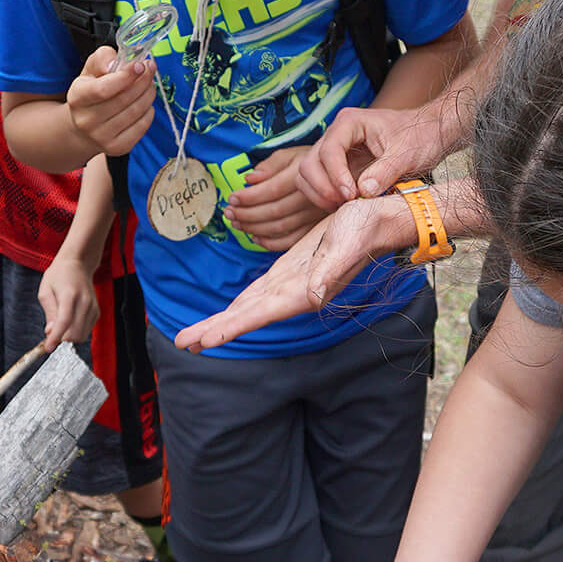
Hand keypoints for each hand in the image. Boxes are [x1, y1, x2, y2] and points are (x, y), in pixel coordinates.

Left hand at [37, 255, 99, 346]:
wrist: (78, 264)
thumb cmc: (59, 275)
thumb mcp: (45, 290)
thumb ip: (49, 312)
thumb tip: (50, 332)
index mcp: (70, 295)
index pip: (64, 321)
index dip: (56, 337)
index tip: (48, 347)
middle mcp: (84, 302)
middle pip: (75, 333)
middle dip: (61, 338)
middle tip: (52, 332)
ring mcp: (93, 307)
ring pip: (82, 335)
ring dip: (69, 336)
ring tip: (60, 325)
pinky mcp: (97, 312)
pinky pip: (86, 331)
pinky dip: (76, 331)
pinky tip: (70, 320)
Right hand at [67, 46, 155, 157]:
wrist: (85, 126)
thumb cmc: (92, 91)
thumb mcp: (91, 69)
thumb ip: (103, 58)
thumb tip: (117, 63)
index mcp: (77, 97)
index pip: (103, 89)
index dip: (126, 76)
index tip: (140, 65)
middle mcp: (86, 120)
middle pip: (124, 99)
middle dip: (143, 81)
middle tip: (150, 69)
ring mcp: (101, 137)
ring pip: (136, 111)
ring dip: (148, 94)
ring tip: (149, 84)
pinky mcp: (116, 148)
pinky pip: (142, 126)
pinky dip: (149, 111)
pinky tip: (145, 103)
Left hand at [173, 194, 411, 351]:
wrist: (380, 217)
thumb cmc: (365, 228)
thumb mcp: (346, 244)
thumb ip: (330, 272)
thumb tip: (311, 297)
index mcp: (303, 291)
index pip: (259, 313)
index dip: (230, 327)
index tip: (203, 341)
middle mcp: (294, 293)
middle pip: (246, 315)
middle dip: (214, 330)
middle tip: (182, 343)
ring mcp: (291, 284)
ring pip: (249, 306)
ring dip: (222, 321)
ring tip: (195, 336)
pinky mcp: (291, 271)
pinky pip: (259, 293)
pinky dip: (240, 305)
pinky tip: (228, 312)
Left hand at [224, 146, 332, 250]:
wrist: (344, 174)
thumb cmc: (312, 162)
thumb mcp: (292, 153)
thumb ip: (271, 165)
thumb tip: (250, 179)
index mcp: (303, 175)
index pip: (271, 190)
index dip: (249, 197)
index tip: (232, 198)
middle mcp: (311, 197)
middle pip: (274, 211)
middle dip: (246, 214)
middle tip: (228, 213)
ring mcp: (315, 215)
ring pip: (280, 227)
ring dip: (254, 228)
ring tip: (236, 223)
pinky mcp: (316, 228)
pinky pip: (292, 240)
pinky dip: (271, 242)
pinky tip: (255, 236)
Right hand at [297, 103, 456, 208]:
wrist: (428, 134)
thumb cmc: (420, 137)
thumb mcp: (408, 154)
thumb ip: (386, 171)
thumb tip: (364, 192)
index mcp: (350, 123)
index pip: (329, 150)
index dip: (335, 176)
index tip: (351, 195)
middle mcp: (336, 134)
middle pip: (310, 163)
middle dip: (323, 188)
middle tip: (346, 205)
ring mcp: (334, 150)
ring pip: (307, 174)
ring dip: (320, 195)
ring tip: (344, 207)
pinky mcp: (336, 166)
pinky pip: (317, 182)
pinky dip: (323, 197)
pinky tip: (344, 207)